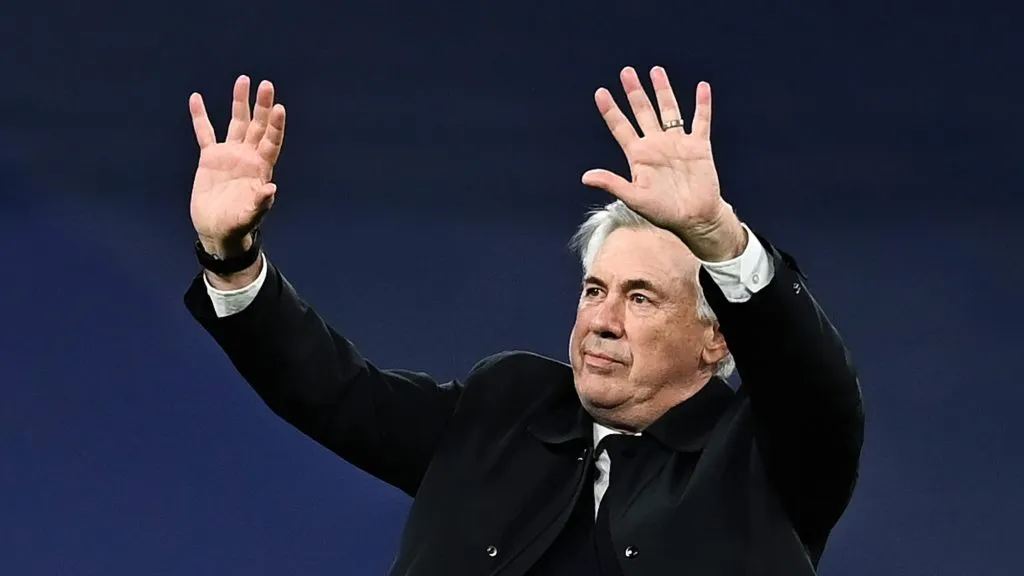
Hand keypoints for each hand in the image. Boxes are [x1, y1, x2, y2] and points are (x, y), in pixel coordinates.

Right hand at [189, 75, 285, 256]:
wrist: (217, 230)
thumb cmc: (238, 225)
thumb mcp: (250, 215)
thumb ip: (261, 203)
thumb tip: (271, 189)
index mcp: (261, 168)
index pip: (271, 141)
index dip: (276, 126)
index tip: (279, 107)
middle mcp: (248, 157)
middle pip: (257, 126)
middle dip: (262, 106)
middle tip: (266, 85)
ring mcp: (229, 155)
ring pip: (236, 123)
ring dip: (240, 103)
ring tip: (243, 80)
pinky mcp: (210, 158)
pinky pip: (205, 133)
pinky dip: (200, 117)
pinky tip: (196, 98)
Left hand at [582, 66, 745, 260]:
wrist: (694, 218)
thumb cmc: (663, 212)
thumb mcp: (634, 198)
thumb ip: (612, 184)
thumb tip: (586, 177)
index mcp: (638, 155)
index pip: (621, 127)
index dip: (611, 110)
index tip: (600, 92)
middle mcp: (656, 145)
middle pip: (643, 111)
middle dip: (634, 92)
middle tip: (626, 72)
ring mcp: (677, 143)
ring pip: (669, 110)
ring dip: (663, 91)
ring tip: (656, 71)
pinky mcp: (699, 146)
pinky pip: (701, 121)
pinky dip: (702, 105)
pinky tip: (702, 87)